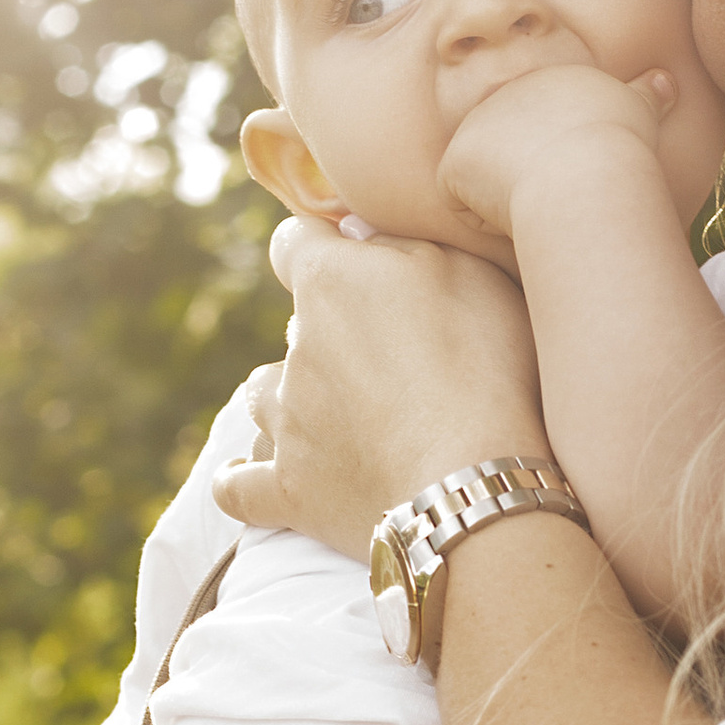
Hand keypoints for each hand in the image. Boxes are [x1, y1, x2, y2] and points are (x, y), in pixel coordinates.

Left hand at [214, 219, 547, 558]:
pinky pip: (238, 486)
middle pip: (297, 325)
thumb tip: (363, 233)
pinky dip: (240, 479)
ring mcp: (285, 423)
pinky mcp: (289, 491)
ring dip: (290, 394)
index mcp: (329, 281)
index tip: (350, 257)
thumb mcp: (470, 269)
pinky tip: (244, 476)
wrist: (472, 483)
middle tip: (393, 358)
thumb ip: (407, 241)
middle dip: (333, 331)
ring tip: (336, 412)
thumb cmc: (486, 368)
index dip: (319, 245)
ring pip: (263, 394)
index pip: (293, 240)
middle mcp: (295, 347)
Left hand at [436, 59, 674, 242]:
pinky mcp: (453, 160)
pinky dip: (488, 219)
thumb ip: (647, 94)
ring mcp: (475, 124)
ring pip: (490, 179)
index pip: (547, 129)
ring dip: (514, 196)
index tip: (585, 168)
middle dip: (536, 175)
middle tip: (567, 185)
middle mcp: (505, 92)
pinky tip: (518, 207)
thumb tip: (665, 80)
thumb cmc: (619, 149)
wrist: (584, 172)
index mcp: (547, 80)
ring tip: (545, 194)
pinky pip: (465, 205)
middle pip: (515, 151)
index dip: (567, 158)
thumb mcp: (639, 112)